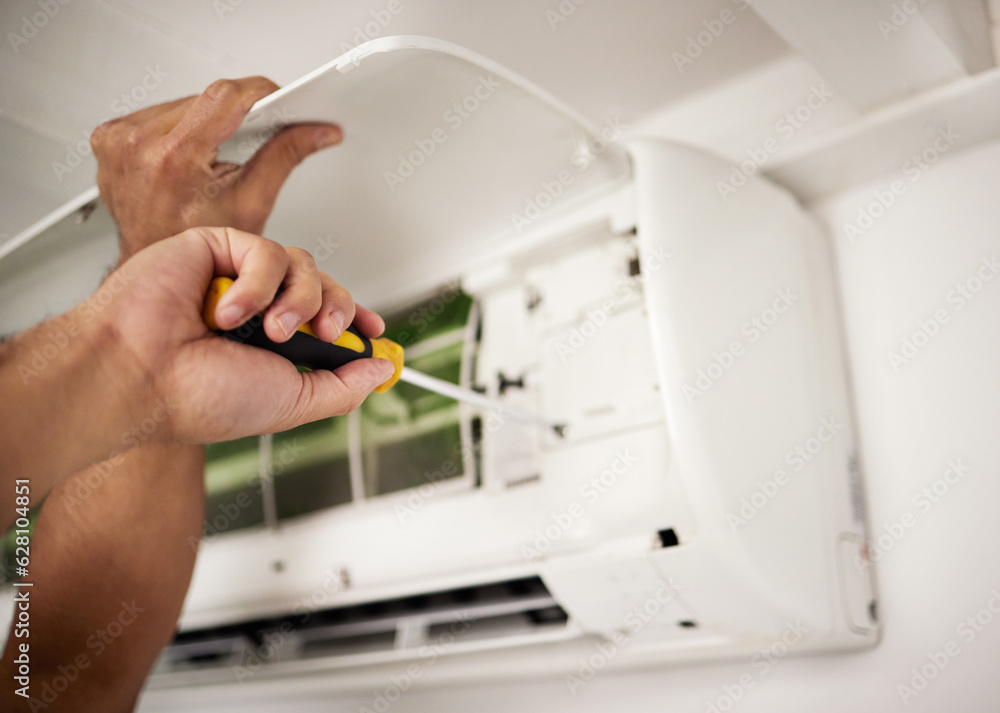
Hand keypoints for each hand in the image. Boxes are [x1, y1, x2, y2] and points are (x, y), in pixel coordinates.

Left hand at [91, 76, 341, 259]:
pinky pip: (157, 113)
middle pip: (204, 98)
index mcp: (173, 159)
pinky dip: (180, 126)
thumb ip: (286, 156)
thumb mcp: (252, 202)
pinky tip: (189, 152)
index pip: (225, 97)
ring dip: (207, 117)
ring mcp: (118, 139)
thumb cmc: (196, 246)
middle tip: (255, 135)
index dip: (260, 92)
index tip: (280, 98)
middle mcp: (138, 143)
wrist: (156, 262)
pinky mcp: (109, 137)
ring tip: (218, 151)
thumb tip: (317, 132)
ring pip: (182, 102)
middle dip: (236, 111)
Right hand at [112, 227, 391, 443]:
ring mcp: (235, 278)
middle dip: (336, 308)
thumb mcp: (291, 403)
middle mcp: (257, 310)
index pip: (325, 318)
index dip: (354, 318)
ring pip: (301, 264)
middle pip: (323, 285)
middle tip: (324, 332)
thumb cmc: (197, 396)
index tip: (373, 330)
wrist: (141, 376)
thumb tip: (379, 369)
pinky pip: (265, 250)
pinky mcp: (212, 248)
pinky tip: (227, 312)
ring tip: (271, 330)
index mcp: (271, 346)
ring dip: (298, 300)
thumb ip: (340, 388)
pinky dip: (258, 284)